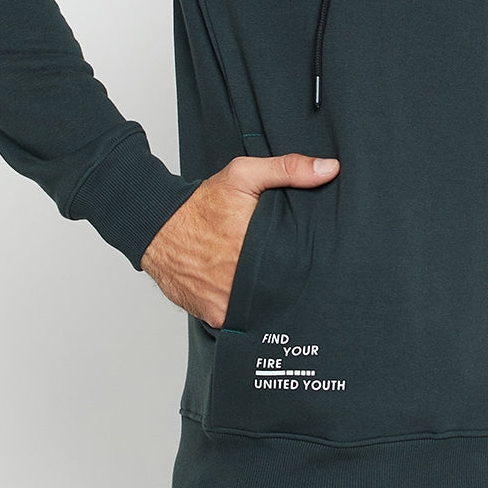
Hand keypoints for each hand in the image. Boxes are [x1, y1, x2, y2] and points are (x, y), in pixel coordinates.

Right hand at [140, 152, 339, 328]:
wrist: (157, 227)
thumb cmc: (201, 204)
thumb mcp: (244, 175)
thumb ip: (288, 169)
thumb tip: (330, 169)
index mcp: (256, 249)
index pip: (299, 267)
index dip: (307, 264)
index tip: (311, 257)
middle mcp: (242, 282)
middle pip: (282, 290)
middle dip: (287, 280)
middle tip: (287, 267)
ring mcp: (228, 304)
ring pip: (263, 308)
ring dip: (267, 297)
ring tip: (269, 280)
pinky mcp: (215, 316)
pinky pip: (241, 319)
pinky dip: (246, 308)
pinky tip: (248, 291)